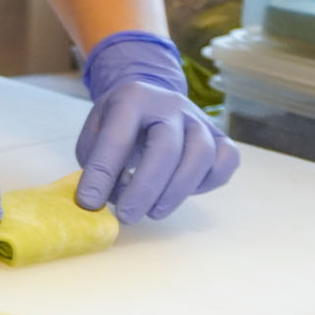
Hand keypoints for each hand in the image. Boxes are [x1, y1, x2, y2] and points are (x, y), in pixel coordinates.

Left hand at [76, 32, 238, 224]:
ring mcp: (199, 119)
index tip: (89, 203)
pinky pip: (226, 161)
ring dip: (176, 192)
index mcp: (132, 99)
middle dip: (145, 189)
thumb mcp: (94, 134)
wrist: (150, 98)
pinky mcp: (220, 136)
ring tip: (153, 212)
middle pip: (166, 148)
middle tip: (127, 216)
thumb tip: (102, 201)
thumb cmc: (117, 123)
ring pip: (201, 156)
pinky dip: (208, 183)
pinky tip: (184, 192)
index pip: (117, 138)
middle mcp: (170, 105)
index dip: (102, 174)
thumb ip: (96, 163)